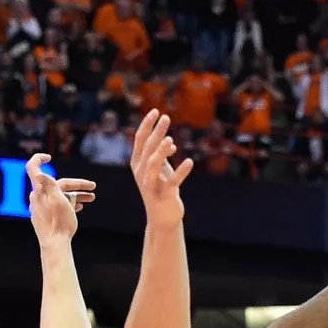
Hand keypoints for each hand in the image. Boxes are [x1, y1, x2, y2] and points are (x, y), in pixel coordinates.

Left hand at [26, 153, 97, 244]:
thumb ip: (50, 185)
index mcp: (40, 191)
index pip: (33, 169)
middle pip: (57, 184)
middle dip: (76, 184)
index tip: (49, 157)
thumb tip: (39, 173)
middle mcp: (38, 197)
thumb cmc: (59, 223)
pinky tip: (79, 207)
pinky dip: (69, 203)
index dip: (38, 159)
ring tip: (91, 198)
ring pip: (60, 195)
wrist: (55, 245)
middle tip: (92, 186)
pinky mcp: (45, 217)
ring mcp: (41, 208)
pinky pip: (57, 205)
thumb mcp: (58, 201)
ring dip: (76, 195)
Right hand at [130, 108, 192, 223]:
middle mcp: (141, 172)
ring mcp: (151, 184)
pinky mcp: (164, 195)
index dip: (147, 125)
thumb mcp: (160, 169)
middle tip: (166, 117)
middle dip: (156, 132)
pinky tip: (189, 162)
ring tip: (170, 139)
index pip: (140, 140)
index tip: (155, 111)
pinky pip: (172, 181)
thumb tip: (168, 141)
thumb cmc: (161, 189)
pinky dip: (181, 171)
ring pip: (153, 164)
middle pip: (148, 148)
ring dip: (161, 151)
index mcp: (138, 163)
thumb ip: (161, 154)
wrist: (162, 216)